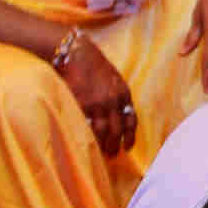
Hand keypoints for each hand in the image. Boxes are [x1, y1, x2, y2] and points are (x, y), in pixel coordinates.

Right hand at [58, 29, 137, 159]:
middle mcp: (113, 100)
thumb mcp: (114, 77)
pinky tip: (86, 143)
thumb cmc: (94, 64)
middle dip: (116, 145)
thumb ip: (118, 95)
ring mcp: (97, 104)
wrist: (77, 53)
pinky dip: (87, 137)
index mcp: (123, 92)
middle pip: (117, 130)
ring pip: (102, 132)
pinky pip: (86, 126)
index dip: (130, 135)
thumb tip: (119, 114)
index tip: (128, 147)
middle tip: (113, 154)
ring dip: (102, 145)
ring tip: (100, 153)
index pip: (131, 119)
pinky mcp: (82, 105)